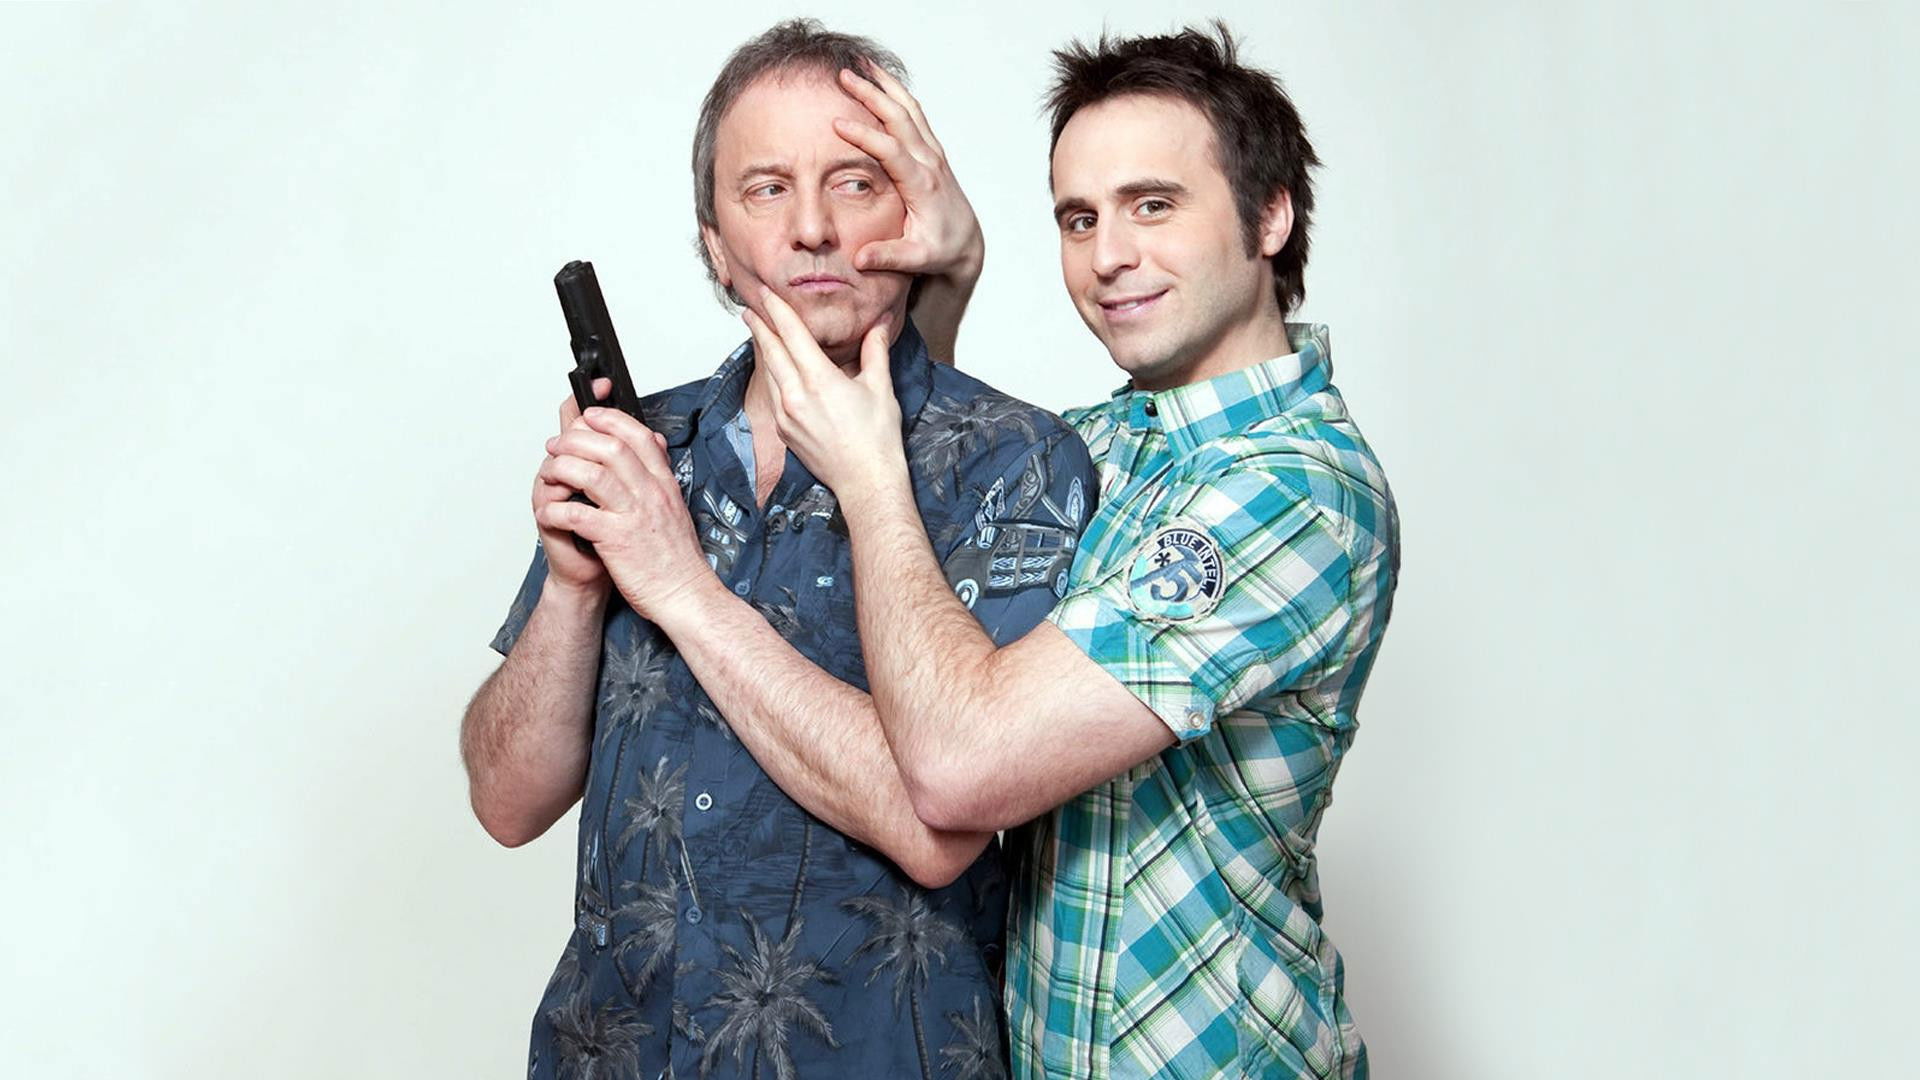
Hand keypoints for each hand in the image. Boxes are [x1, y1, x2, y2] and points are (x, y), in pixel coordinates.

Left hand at [535, 405, 711, 617]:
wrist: (685, 595)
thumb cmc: (676, 558)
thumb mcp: (675, 506)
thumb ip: (660, 474)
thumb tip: (654, 442)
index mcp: (664, 484)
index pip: (639, 435)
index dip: (609, 419)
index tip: (588, 415)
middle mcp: (650, 494)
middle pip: (610, 447)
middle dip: (576, 439)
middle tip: (557, 445)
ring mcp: (633, 516)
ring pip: (592, 474)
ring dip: (562, 468)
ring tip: (549, 473)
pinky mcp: (616, 541)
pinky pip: (578, 515)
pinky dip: (556, 510)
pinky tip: (548, 512)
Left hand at [747, 289, 909, 501]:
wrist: (866, 482)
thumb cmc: (876, 440)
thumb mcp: (880, 388)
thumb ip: (875, 351)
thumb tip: (879, 323)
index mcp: (819, 381)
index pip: (791, 335)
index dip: (777, 310)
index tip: (765, 294)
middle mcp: (795, 397)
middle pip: (771, 352)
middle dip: (760, 327)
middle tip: (750, 308)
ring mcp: (786, 416)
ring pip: (769, 374)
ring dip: (763, 351)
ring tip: (759, 335)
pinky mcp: (785, 432)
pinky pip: (772, 395)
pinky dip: (771, 377)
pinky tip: (774, 371)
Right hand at [834, 66, 982, 284]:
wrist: (967, 244)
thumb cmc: (940, 251)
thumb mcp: (916, 259)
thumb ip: (888, 256)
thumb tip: (859, 260)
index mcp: (922, 185)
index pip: (891, 152)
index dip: (865, 135)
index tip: (837, 122)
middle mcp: (930, 162)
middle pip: (900, 118)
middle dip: (872, 93)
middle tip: (843, 73)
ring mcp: (933, 153)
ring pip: (909, 109)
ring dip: (885, 85)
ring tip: (861, 63)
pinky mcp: (932, 151)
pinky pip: (914, 114)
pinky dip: (896, 93)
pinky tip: (879, 81)